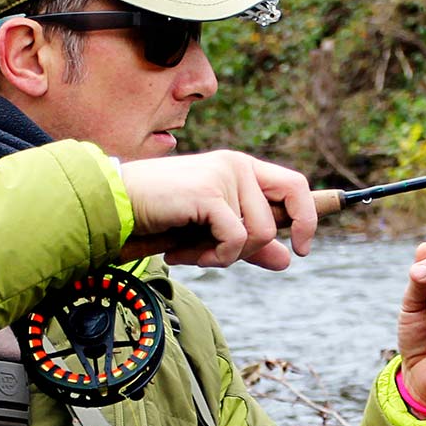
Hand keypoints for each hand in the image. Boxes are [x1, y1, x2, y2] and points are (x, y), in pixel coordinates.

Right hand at [115, 151, 316, 268]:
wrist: (116, 206)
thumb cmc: (161, 217)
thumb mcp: (211, 232)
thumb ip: (249, 243)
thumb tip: (287, 260)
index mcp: (241, 167)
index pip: (295, 186)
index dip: (309, 216)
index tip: (303, 248)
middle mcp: (237, 165)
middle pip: (284, 211)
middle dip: (263, 243)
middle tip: (234, 257)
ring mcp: (225, 175)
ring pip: (258, 233)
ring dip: (225, 256)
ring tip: (192, 253)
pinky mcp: (209, 192)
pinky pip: (235, 240)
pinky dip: (213, 257)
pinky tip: (181, 255)